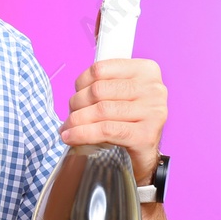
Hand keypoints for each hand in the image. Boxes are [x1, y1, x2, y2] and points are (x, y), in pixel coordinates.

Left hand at [58, 58, 167, 188]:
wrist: (145, 151)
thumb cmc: (129, 118)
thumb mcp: (121, 93)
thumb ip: (103, 83)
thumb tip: (74, 92)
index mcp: (146, 70)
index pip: (101, 69)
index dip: (81, 82)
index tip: (75, 94)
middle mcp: (153, 89)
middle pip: (99, 90)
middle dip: (76, 104)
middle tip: (70, 116)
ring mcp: (152, 112)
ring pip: (101, 111)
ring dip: (76, 121)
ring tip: (67, 128)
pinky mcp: (146, 135)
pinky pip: (106, 131)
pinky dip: (83, 134)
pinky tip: (71, 137)